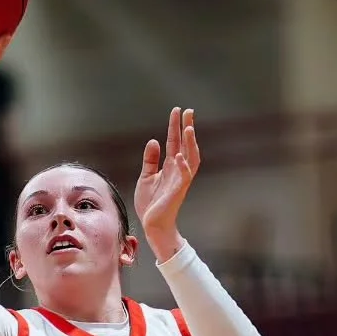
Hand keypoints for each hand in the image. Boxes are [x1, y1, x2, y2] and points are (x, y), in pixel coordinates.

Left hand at [134, 106, 199, 262]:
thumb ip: (150, 160)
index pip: (174, 142)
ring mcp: (179, 180)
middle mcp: (177, 170)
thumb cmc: (150, 203)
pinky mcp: (177, 192)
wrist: (152, 225)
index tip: (177, 111)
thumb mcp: (146, 177)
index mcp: (169, 166)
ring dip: (191, 144)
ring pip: (190, 158)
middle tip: (188, 111)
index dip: (175, 126)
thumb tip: (154, 141)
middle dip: (187, 128)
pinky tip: (179, 156)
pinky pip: (184, 177)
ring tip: (188, 128)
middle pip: (185, 145)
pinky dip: (183, 167)